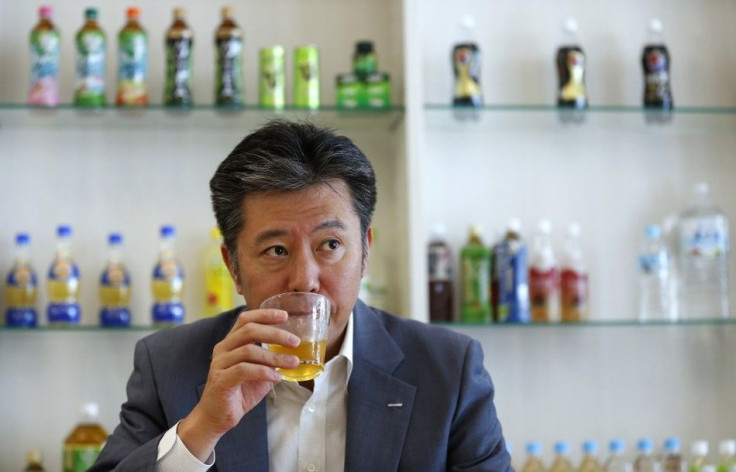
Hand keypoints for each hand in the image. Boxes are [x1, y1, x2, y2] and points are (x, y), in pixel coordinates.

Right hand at [178, 309, 299, 460]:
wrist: (217, 418)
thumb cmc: (238, 393)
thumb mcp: (259, 375)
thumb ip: (271, 363)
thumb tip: (293, 356)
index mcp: (231, 343)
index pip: (246, 320)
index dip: (265, 314)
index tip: (285, 315)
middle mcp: (223, 349)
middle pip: (249, 330)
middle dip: (275, 333)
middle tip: (295, 341)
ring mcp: (220, 364)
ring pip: (249, 350)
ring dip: (274, 356)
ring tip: (292, 362)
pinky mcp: (221, 380)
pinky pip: (244, 370)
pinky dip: (264, 372)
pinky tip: (277, 377)